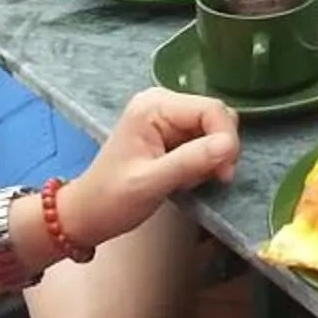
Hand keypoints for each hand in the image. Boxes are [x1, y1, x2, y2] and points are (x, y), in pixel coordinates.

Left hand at [61, 88, 239, 247]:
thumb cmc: (112, 199)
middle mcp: (162, 102)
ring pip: (214, 129)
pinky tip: (186, 178)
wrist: (87, 214)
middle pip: (216, 116)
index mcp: (154, 106)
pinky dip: (204, 161)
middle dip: (220, 149)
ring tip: (189, 180)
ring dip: (212, 158)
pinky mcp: (171, 132)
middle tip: (211, 179)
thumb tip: (229, 145)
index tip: (224, 174)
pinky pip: (204, 140)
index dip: (226, 139)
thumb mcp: (151, 183)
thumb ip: (191, 161)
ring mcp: (166, 117)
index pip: (211, 109)